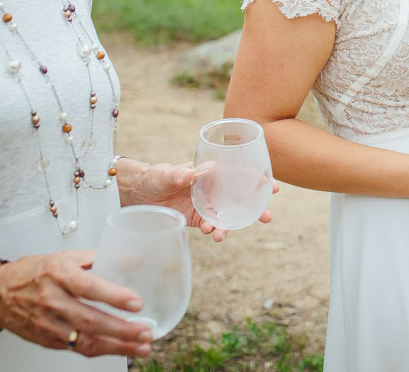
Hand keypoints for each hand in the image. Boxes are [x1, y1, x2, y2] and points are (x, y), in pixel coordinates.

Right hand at [0, 250, 152, 356]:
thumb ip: (99, 258)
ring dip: (117, 347)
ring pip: (85, 340)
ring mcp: (48, 324)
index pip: (89, 287)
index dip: (114, 296)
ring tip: (141, 346)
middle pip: (91, 320)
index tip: (137, 303)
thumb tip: (134, 258)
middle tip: (147, 332)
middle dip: (123, 329)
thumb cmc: (34, 272)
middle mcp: (53, 301)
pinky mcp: (47, 340)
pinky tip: (120, 349)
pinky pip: (77, 348)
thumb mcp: (66, 257)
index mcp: (59, 275)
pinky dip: (101, 350)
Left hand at [124, 160, 276, 240]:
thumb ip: (177, 174)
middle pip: (239, 197)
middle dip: (254, 207)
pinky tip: (208, 233)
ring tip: (222, 235)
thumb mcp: (164, 174)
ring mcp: (206, 204)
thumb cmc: (154, 177)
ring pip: (226, 214)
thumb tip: (191, 174)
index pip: (239, 174)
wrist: (137, 195)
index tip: (271, 187)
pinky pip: (210, 225)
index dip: (257, 179)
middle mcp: (212, 189)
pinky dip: (212, 230)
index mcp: (210, 172)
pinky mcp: (196, 218)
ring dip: (230, 225)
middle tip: (266, 217)